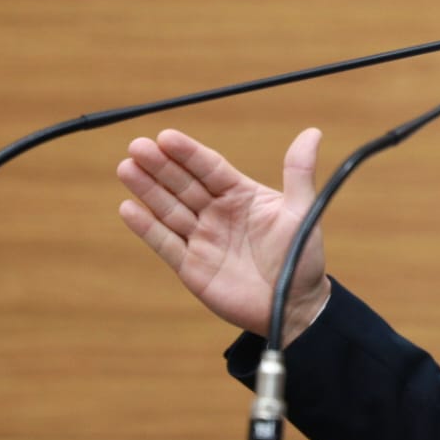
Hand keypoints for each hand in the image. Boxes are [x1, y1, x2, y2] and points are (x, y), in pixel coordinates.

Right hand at [117, 127, 332, 342]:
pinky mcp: (191, 266)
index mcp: (241, 195)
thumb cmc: (302, 257)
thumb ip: (299, 172)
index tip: (165, 136)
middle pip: (184, 184)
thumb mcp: (302, 211)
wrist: (294, 307)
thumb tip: (312, 132)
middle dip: (160, 166)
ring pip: (169, 209)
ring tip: (126, 167)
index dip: (188, 153)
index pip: (210, 168)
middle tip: (137, 146)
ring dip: (148, 189)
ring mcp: (202, 239)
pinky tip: (128, 208)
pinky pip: (165, 243)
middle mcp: (218, 213)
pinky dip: (147, 227)